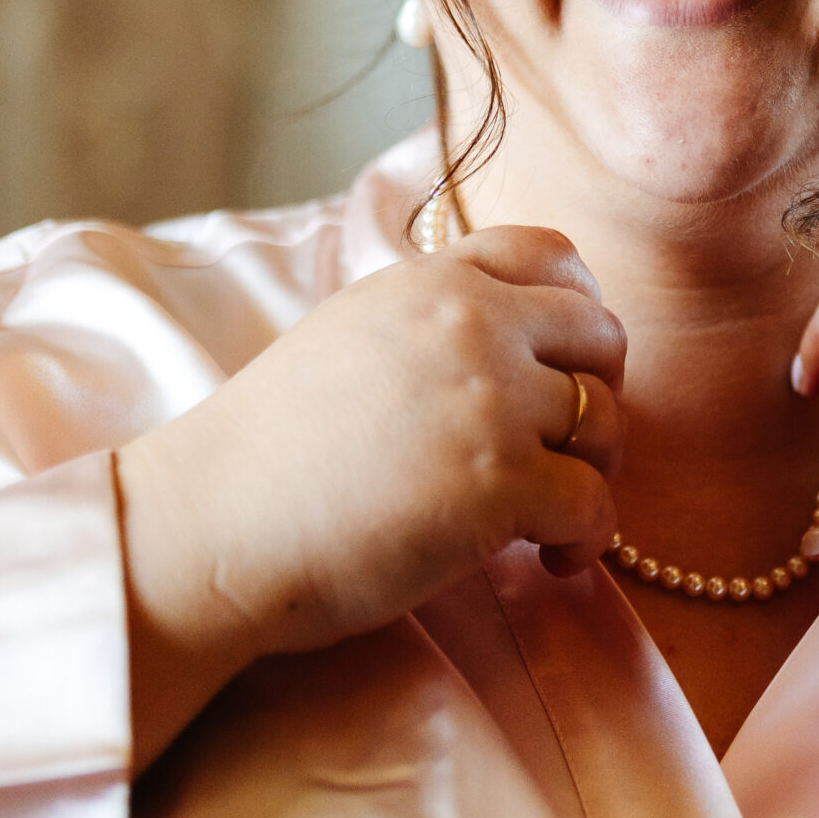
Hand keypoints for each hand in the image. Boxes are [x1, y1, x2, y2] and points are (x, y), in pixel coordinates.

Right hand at [117, 226, 623, 760]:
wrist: (210, 526)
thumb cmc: (267, 452)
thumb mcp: (351, 336)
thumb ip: (428, 324)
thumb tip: (504, 348)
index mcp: (432, 282)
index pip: (554, 255)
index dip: (579, 311)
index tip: (567, 366)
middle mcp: (471, 324)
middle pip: (601, 337)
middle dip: (598, 395)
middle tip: (564, 454)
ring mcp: (491, 402)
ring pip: (608, 423)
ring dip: (595, 474)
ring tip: (550, 521)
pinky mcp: (501, 486)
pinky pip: (597, 505)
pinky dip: (588, 540)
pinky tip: (551, 561)